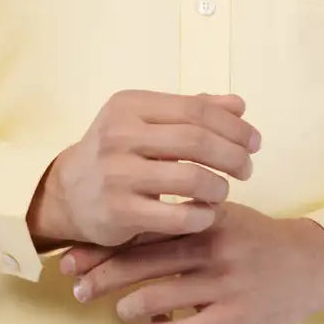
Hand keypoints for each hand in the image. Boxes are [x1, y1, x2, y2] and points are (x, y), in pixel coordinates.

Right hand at [30, 89, 260, 249]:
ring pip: (190, 178)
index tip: (255, 142)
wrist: (68, 193)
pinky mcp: (118, 212)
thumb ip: (192, 112)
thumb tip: (239, 105)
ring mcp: (117, 174)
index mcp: (130, 105)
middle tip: (247, 168)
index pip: (196, 109)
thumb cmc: (119, 153)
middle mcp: (119, 135)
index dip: (234, 126)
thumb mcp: (147, 122)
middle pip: (196, 140)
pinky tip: (206, 215)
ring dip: (219, 187)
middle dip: (233, 155)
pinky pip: (176, 217)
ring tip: (223, 192)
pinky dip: (201, 216)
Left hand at [59, 201, 323, 323]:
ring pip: (159, 296)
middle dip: (101, 276)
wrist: (310, 261)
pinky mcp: (236, 314)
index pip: (141, 230)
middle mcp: (209, 246)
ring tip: (121, 311)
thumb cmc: (256, 239)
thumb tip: (126, 230)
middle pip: (141, 261)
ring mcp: (223, 282)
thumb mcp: (220, 216)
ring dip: (130, 307)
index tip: (72, 258)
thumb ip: (179, 221)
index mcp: (202, 217)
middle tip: (77, 288)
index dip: (102, 246)